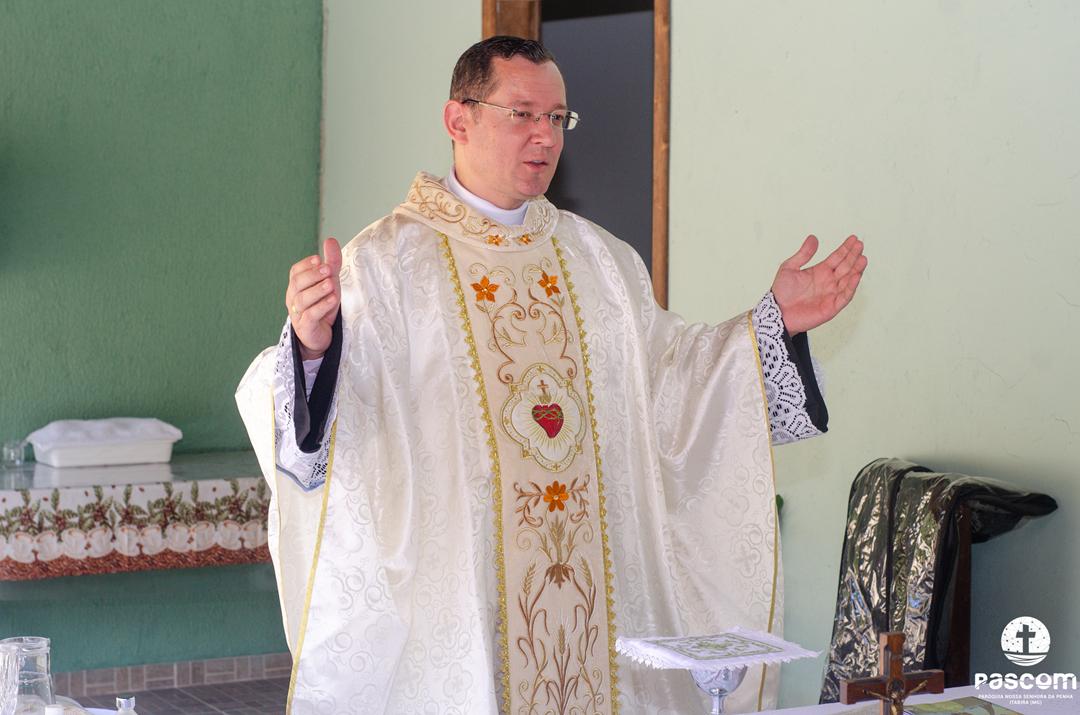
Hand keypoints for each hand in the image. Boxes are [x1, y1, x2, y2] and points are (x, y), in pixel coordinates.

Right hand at [285, 238, 341, 359]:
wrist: (321, 335)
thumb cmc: (323, 306)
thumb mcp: (330, 282)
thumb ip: (331, 262)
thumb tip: (330, 239)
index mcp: (296, 286)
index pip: (295, 272)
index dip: (306, 265)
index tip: (319, 259)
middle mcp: (293, 299)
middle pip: (297, 284)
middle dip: (312, 275)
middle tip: (328, 269)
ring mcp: (298, 314)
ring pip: (302, 300)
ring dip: (318, 290)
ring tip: (331, 285)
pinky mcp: (306, 328)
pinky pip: (310, 316)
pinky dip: (321, 307)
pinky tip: (332, 300)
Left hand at [770, 234, 866, 333]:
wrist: (777, 313)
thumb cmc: (781, 293)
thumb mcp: (789, 268)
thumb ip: (803, 254)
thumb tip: (813, 238)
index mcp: (820, 271)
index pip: (837, 258)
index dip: (845, 248)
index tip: (853, 238)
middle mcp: (828, 282)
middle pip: (845, 266)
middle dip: (853, 256)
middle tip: (860, 244)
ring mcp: (831, 294)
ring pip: (848, 280)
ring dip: (856, 269)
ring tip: (862, 258)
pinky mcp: (832, 307)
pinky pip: (845, 296)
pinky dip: (851, 286)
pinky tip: (856, 275)